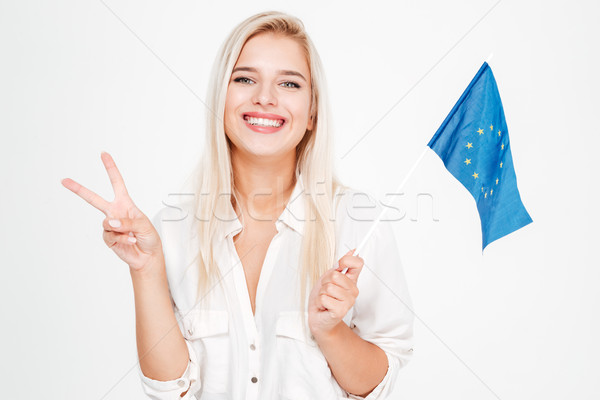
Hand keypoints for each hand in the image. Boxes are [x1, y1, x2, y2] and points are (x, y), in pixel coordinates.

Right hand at [61, 152, 162, 270]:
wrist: (148, 256)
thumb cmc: (149, 237)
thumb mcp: (144, 225)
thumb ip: (127, 222)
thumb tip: (109, 222)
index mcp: (125, 203)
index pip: (117, 183)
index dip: (110, 168)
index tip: (103, 154)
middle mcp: (115, 212)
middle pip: (94, 199)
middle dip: (79, 189)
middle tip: (64, 180)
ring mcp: (110, 226)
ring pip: (107, 223)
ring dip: (121, 229)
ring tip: (132, 234)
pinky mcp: (108, 239)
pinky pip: (111, 236)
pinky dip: (123, 239)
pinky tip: (130, 241)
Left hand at [308, 249, 363, 338]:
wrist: (318, 317)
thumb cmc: (324, 298)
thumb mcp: (329, 278)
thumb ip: (339, 266)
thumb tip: (353, 251)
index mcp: (351, 280)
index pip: (357, 263)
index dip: (346, 260)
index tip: (339, 265)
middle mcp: (353, 290)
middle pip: (336, 275)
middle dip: (325, 281)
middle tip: (326, 290)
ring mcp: (348, 301)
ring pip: (329, 287)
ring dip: (322, 293)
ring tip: (325, 299)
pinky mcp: (341, 311)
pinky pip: (324, 298)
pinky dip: (320, 302)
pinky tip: (324, 306)